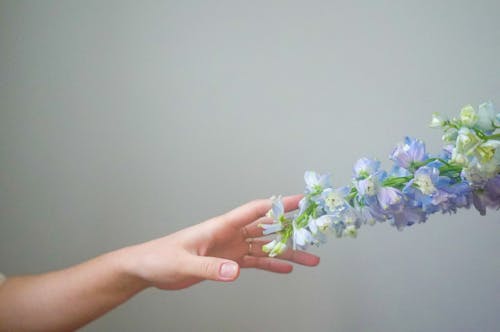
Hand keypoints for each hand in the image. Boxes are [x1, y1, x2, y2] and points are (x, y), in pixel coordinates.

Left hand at [124, 195, 319, 289]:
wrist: (148, 268)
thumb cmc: (161, 258)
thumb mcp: (184, 264)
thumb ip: (210, 268)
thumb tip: (236, 271)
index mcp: (221, 226)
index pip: (255, 211)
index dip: (279, 204)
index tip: (301, 200)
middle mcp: (230, 234)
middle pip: (267, 228)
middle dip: (292, 228)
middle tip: (315, 231)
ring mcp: (230, 248)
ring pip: (265, 246)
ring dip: (287, 251)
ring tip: (310, 258)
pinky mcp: (227, 261)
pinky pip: (255, 261)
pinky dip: (272, 264)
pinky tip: (286, 268)